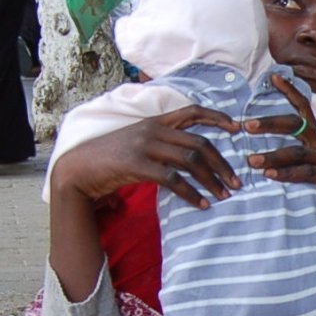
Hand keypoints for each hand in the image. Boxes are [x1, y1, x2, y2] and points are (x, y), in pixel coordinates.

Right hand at [48, 106, 241, 208]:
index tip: (238, 128)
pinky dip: (191, 193)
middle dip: (222, 163)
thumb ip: (161, 145)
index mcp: (154, 121)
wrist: (77, 169)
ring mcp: (144, 145)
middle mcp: (152, 129)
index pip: (192, 112)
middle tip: (236, 181)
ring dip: (212, 179)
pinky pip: (173, 179)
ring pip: (190, 160)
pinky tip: (202, 204)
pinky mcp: (137, 164)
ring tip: (224, 195)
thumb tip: (189, 159)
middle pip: (199, 142)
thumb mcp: (136, 143)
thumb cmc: (109, 160)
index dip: (217, 117)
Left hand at [244, 74, 315, 218]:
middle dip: (269, 124)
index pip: (303, 107)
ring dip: (271, 155)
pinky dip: (285, 174)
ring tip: (251, 160)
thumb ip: (279, 148)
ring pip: (297, 151)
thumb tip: (248, 132)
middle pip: (296, 125)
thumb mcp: (291, 164)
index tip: (272, 77)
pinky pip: (304, 172)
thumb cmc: (301, 190)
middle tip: (245, 126)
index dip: (289, 91)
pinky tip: (268, 176)